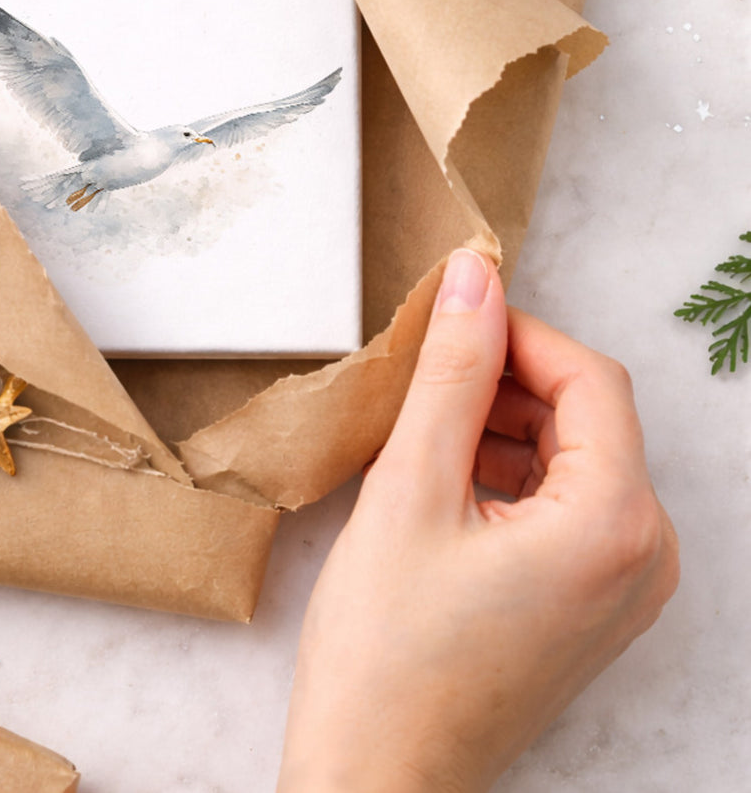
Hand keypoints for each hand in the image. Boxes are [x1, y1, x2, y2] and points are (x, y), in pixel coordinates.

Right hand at [278, 248, 679, 792]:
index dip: (516, 333)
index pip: (589, 378)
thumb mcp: (410, 489)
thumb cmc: (386, 651)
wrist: (377, 777)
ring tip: (417, 436)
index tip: (446, 318)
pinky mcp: (591, 607)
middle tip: (418, 381)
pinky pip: (565, 508)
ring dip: (500, 428)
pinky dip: (506, 477)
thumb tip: (474, 279)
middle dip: (503, 383)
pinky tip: (438, 485)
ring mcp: (623, 589)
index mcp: (615, 524)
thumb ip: (450, 373)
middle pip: (586, 417)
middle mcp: (644, 558)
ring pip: (571, 459)